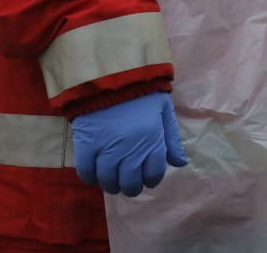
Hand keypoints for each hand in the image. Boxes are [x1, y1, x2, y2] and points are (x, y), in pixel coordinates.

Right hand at [71, 92, 187, 196]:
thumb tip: (180, 163)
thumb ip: (171, 139)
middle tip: (130, 185)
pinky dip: (91, 178)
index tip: (148, 178)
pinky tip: (96, 174)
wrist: (111, 77)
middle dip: (132, 188)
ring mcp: (106, 149)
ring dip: (112, 186)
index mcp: (152, 140)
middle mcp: (130, 149)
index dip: (151, 180)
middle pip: (130, 183)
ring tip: (114, 182)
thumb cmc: (142, 94)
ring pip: (108, 181)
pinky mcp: (86, 145)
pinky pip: (86, 172)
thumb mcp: (164, 112)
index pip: (153, 174)